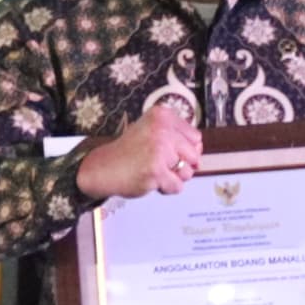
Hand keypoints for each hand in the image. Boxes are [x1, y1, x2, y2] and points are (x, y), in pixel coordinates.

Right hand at [75, 100, 202, 202]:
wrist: (104, 167)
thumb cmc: (130, 152)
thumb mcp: (153, 131)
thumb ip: (178, 138)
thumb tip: (200, 158)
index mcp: (162, 115)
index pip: (195, 137)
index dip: (183, 149)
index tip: (165, 150)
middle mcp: (162, 129)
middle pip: (194, 155)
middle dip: (180, 164)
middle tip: (158, 163)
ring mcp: (159, 150)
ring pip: (188, 172)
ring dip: (173, 177)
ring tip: (154, 170)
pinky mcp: (156, 171)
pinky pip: (177, 186)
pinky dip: (166, 188)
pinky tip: (150, 180)